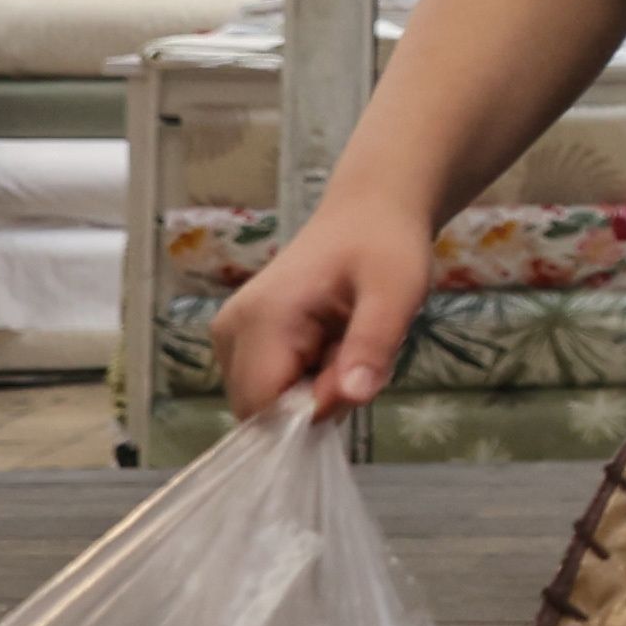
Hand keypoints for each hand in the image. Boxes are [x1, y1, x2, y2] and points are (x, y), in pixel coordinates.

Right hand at [212, 201, 432, 416]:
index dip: (316, 409)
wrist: (367, 215)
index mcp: (259, 320)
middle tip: (355, 354)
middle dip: (316, 400)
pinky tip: (330, 343)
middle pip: (263, 411)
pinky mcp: (238, 340)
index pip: (265, 409)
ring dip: (314, 389)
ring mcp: (229, 337)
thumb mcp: (397, 293)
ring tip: (344, 342)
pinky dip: (306, 379)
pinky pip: (270, 386)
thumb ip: (371, 345)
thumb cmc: (385, 247)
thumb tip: (352, 397)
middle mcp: (230, 332)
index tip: (354, 376)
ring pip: (268, 402)